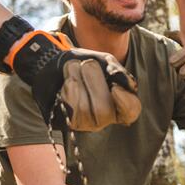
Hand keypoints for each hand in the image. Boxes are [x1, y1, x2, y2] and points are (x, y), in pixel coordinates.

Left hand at [9, 30, 140, 130]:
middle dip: (94, 82)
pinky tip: (66, 82)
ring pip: (85, 109)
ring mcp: (86, 123)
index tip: (115, 88)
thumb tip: (128, 84)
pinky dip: (68, 88)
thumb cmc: (82, 63)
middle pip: (104, 111)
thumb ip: (117, 71)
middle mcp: (105, 117)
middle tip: (86, 64)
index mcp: (120, 102)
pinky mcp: (67, 122)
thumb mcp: (103, 61)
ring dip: (78, 80)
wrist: (52, 62)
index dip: (125, 102)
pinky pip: (70, 108)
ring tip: (73, 70)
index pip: (131, 111)